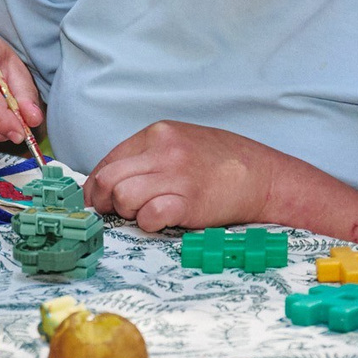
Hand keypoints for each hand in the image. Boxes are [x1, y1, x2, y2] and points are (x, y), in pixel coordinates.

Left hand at [84, 120, 280, 232]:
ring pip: (123, 197)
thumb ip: (147, 156)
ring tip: (146, 212)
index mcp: (158, 134)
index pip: (107, 161)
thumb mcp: (180, 143)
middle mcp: (164, 151)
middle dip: (104, 202)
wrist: (262, 176)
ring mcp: (176, 175)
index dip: (95, 187)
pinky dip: (149, 224)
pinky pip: (149, 217)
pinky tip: (163, 220)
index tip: (96, 202)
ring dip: (128, 212)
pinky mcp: (188, 201)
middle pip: (108, 180)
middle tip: (113, 212)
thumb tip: (110, 180)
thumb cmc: (220, 162)